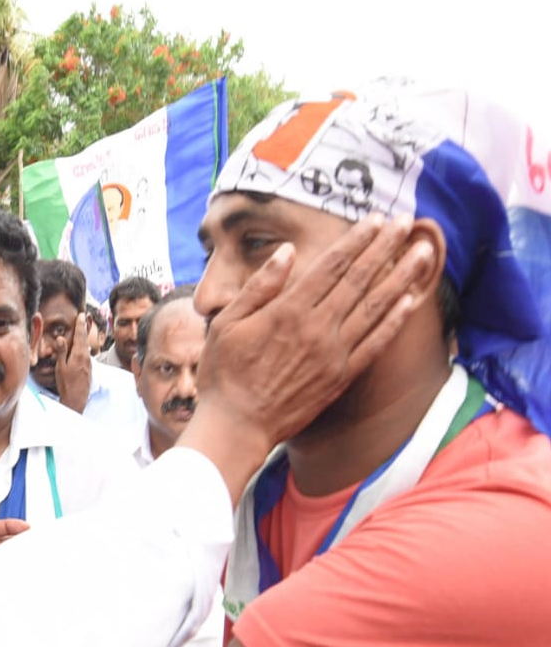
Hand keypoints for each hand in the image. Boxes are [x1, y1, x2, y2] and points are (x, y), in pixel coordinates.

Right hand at [53, 312, 91, 413]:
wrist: (76, 400)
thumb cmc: (66, 385)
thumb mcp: (61, 367)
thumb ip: (61, 352)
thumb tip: (61, 338)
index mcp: (79, 355)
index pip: (80, 335)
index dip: (80, 324)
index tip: (81, 315)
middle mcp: (86, 357)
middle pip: (84, 339)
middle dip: (83, 328)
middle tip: (83, 318)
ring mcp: (89, 364)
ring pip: (86, 347)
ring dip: (83, 338)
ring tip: (81, 330)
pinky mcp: (88, 369)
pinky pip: (86, 354)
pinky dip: (83, 347)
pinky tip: (80, 348)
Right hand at [180, 213, 421, 502]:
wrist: (236, 426)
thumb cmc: (223, 374)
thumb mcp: (227, 323)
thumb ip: (259, 287)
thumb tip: (287, 252)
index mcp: (287, 311)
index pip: (330, 267)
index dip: (355, 240)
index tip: (374, 220)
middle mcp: (317, 328)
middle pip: (358, 280)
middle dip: (385, 248)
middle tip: (405, 222)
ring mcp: (333, 354)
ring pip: (375, 307)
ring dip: (401, 277)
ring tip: (423, 252)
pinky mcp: (341, 377)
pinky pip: (376, 344)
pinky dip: (396, 320)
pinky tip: (411, 301)